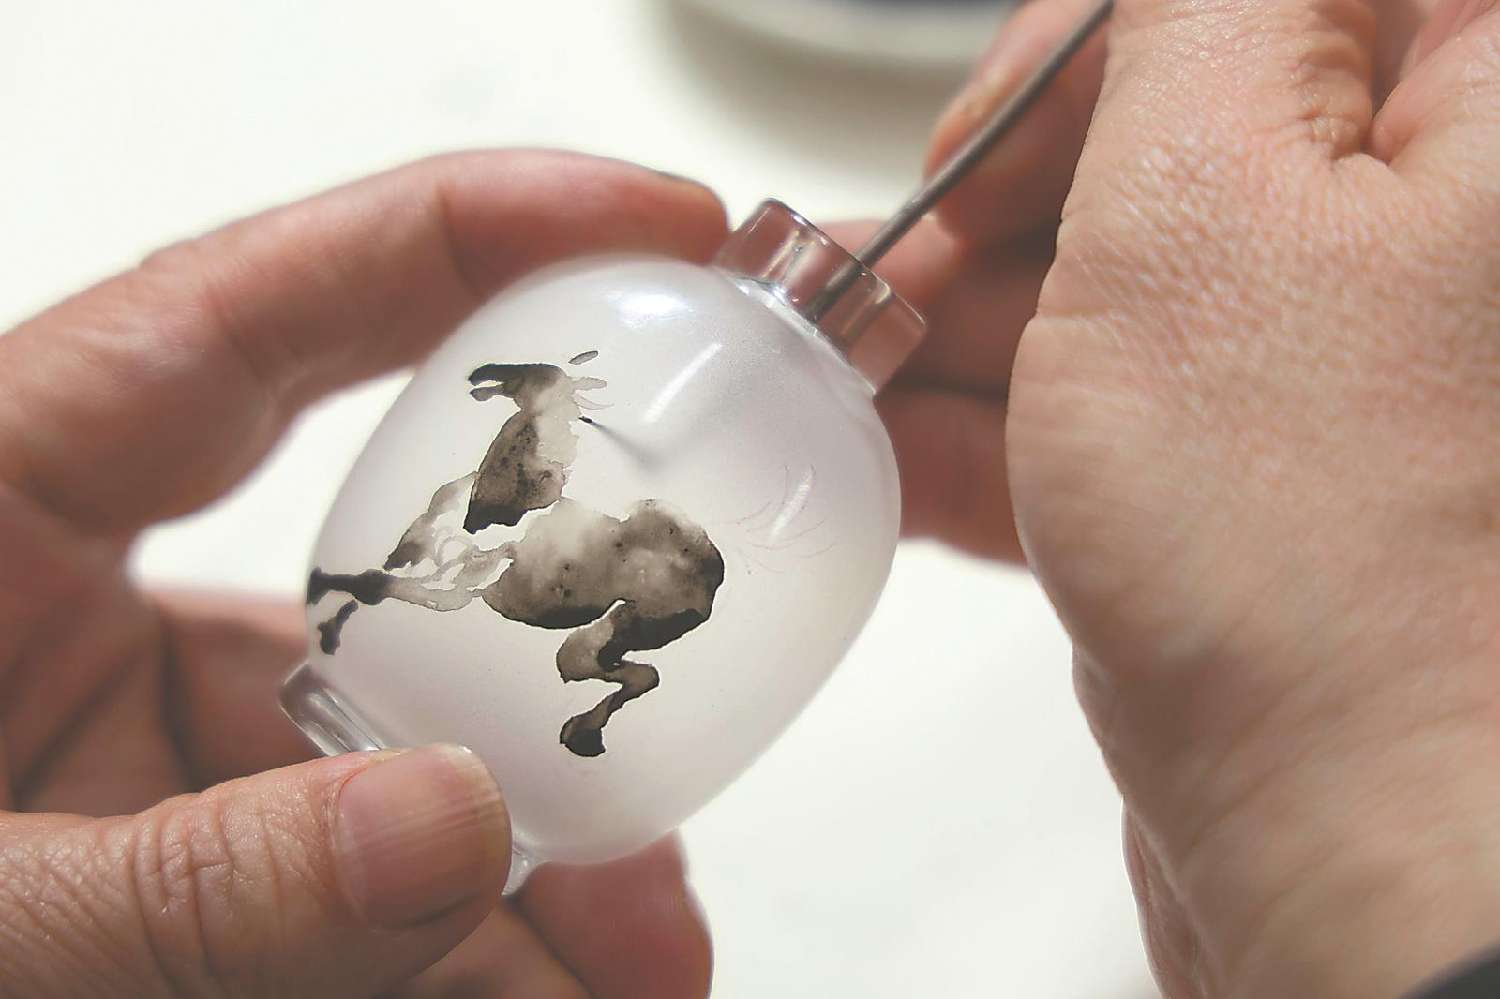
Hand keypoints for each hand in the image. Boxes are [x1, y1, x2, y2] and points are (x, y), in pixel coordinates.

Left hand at [0, 151, 724, 997]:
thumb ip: (191, 882)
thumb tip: (456, 833)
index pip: (271, 303)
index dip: (481, 232)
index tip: (668, 227)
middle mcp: (92, 582)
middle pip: (395, 556)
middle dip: (569, 656)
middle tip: (694, 713)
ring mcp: (144, 717)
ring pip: (399, 742)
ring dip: (539, 854)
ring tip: (641, 961)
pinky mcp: (178, 827)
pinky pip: (354, 856)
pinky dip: (467, 929)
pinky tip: (553, 986)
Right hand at [869, 0, 1499, 993]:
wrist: (1351, 846)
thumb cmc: (1313, 547)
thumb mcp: (1205, 200)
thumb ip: (1182, 15)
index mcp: (1486, 118)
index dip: (1096, 44)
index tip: (993, 136)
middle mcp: (1437, 237)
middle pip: (1182, 137)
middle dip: (1005, 203)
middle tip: (889, 276)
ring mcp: (1345, 373)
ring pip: (1129, 286)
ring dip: (967, 327)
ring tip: (841, 367)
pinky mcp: (1272, 484)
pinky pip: (1117, 412)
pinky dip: (998, 427)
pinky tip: (890, 452)